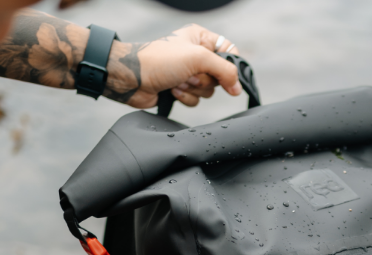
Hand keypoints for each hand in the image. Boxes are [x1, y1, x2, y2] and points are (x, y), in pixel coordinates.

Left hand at [106, 24, 241, 109]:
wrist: (133, 78)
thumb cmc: (160, 60)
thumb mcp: (198, 58)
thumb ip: (224, 70)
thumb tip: (238, 88)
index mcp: (200, 38)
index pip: (228, 51)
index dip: (230, 67)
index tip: (229, 80)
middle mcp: (195, 54)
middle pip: (219, 75)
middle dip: (205, 80)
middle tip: (190, 75)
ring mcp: (188, 73)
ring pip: (207, 90)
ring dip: (194, 90)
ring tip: (178, 81)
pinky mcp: (181, 89)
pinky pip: (196, 100)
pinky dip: (186, 97)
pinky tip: (172, 90)